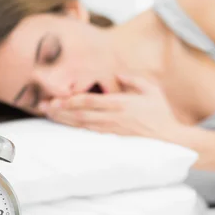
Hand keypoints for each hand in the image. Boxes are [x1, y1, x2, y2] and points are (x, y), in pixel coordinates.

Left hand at [41, 74, 183, 140]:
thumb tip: (118, 74)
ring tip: (49, 115)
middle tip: (43, 107)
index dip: (71, 100)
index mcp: (121, 103)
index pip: (90, 101)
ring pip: (82, 125)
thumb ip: (134, 80)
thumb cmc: (161, 114)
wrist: (171, 140)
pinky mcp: (113, 139)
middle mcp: (113, 118)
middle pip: (81, 114)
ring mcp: (112, 130)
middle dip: (60, 111)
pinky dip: (75, 129)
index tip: (57, 98)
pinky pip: (90, 134)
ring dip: (64, 120)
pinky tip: (66, 126)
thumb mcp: (152, 90)